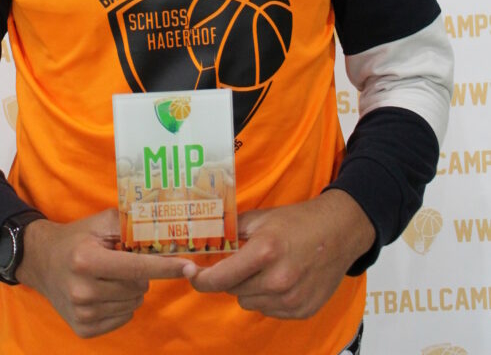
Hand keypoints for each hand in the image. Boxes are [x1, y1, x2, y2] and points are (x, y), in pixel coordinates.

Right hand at [16, 208, 191, 337]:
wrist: (42, 261)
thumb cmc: (77, 238)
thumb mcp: (100, 223)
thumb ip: (131, 223)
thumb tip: (164, 231)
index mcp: (87, 260)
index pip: (136, 266)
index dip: (165, 267)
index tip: (189, 268)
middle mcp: (83, 290)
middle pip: (139, 286)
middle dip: (141, 273)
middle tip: (122, 261)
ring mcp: (82, 313)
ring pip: (134, 303)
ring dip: (131, 289)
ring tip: (111, 276)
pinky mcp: (83, 329)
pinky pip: (123, 317)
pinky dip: (122, 304)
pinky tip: (106, 291)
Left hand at [184, 190, 374, 318]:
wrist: (339, 232)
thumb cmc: (297, 221)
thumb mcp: (261, 218)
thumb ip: (232, 231)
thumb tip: (206, 241)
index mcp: (264, 252)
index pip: (220, 278)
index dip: (200, 280)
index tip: (191, 275)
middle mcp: (277, 280)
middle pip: (232, 290)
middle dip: (230, 276)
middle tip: (241, 260)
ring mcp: (291, 300)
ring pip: (249, 302)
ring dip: (249, 288)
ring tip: (265, 268)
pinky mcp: (302, 311)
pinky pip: (269, 310)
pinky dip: (267, 298)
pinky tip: (280, 279)